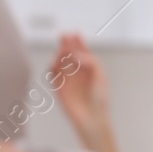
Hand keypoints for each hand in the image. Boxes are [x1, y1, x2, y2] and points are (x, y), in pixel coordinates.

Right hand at [50, 32, 117, 151]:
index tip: (75, 33)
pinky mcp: (59, 88)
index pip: (82, 51)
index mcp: (89, 68)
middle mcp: (78, 72)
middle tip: (64, 36)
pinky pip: (52, 74)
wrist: (92, 118)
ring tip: (62, 51)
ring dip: (59, 54)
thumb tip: (76, 55)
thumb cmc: (100, 99)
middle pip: (69, 54)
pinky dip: (52, 68)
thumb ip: (91, 62)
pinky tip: (55, 64)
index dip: (78, 42)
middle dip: (66, 44)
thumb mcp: (100, 76)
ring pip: (60, 62)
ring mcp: (68, 79)